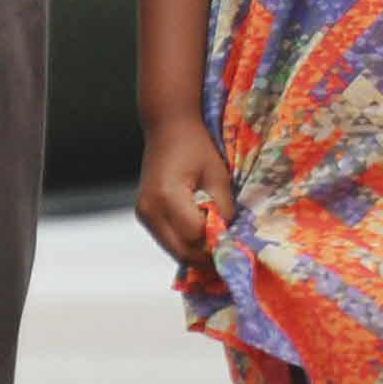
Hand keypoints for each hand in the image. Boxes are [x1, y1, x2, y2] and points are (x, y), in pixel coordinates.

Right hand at [135, 116, 234, 265]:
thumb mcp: (218, 176)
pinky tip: (204, 234)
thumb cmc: (196, 146)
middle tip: (232, 253)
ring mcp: (144, 214)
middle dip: (208, 256)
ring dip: (198, 252)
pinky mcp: (145, 215)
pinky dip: (187, 243)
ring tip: (219, 243)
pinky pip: (169, 240)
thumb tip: (230, 239)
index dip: (218, 243)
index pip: (196, 236)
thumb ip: (223, 210)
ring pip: (175, 251)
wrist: (168, 127)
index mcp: (166, 196)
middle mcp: (150, 210)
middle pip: (182, 252)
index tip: (238, 243)